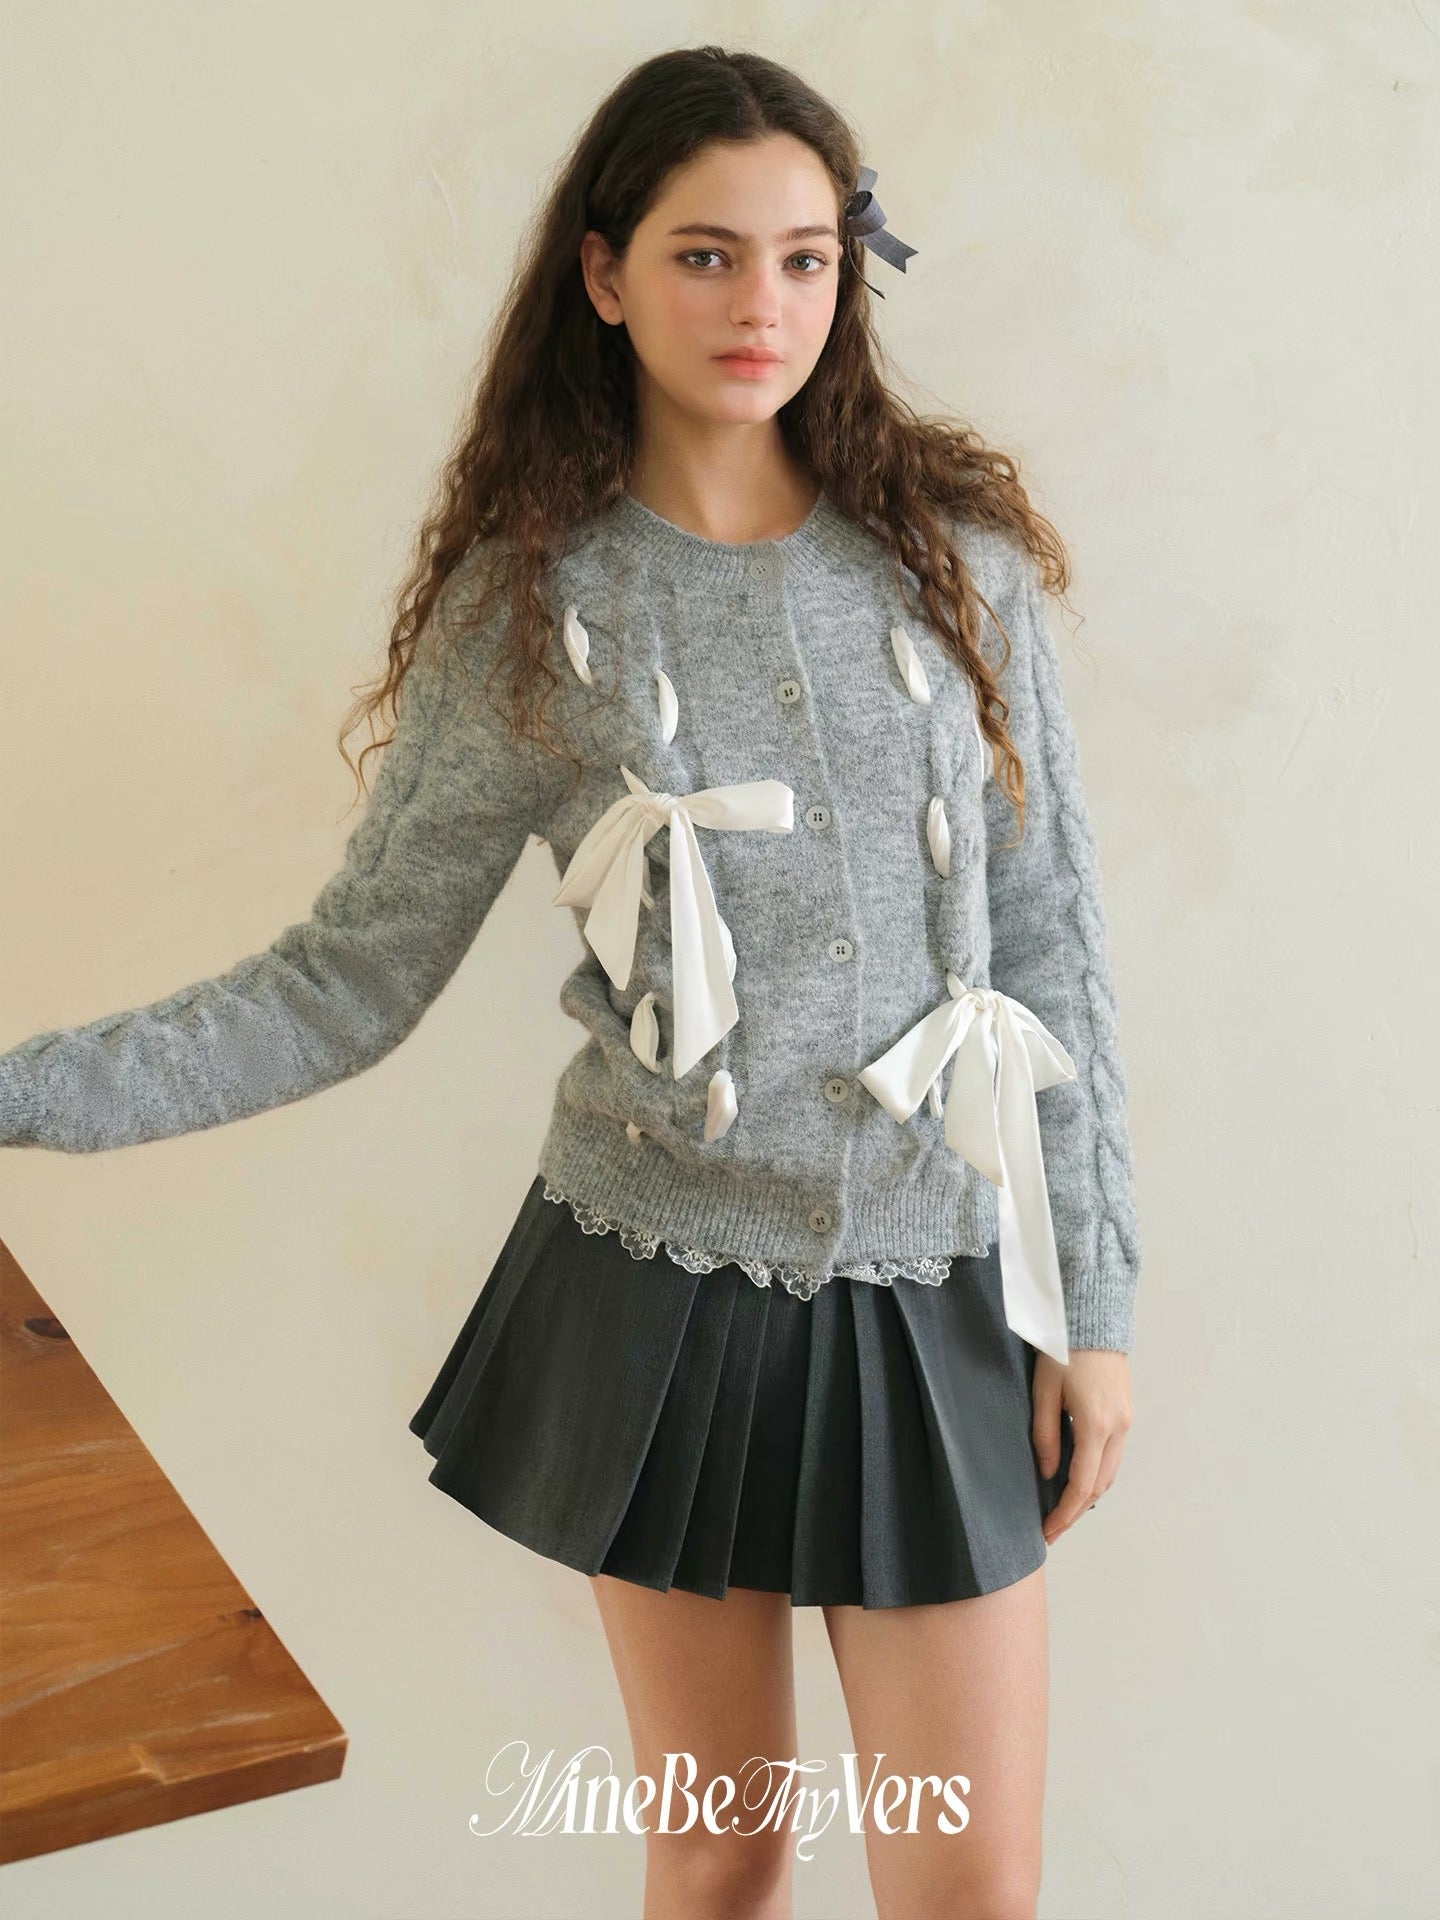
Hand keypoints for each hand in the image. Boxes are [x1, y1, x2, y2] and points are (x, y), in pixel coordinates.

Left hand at [1032, 1348, 1132, 1544]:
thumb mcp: (1044, 1392)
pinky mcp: (1127, 1412)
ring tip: (1062, 1508)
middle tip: (1052, 1527)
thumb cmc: (1062, 1349)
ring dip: (1088, 1493)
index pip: (1081, 1485)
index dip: (1065, 1514)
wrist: (1092, 1317)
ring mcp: (1127, 1421)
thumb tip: (1049, 1474)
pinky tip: (1078, 1477)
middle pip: (1100, 1485)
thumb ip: (1045, 1435)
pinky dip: (1097, 1473)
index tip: (1048, 1532)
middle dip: (1076, 1511)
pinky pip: (1114, 1454)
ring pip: (1110, 1472)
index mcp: (1095, 1425)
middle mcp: (1118, 1428)